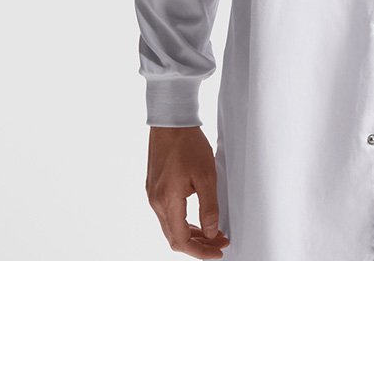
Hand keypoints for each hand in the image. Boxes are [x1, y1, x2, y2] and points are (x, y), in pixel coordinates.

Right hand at [145, 126, 230, 258]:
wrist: (170, 121)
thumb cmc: (188, 145)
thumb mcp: (207, 176)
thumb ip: (209, 207)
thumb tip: (211, 232)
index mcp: (167, 201)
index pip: (181, 240)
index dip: (200, 251)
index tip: (218, 252)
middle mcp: (156, 202)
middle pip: (174, 237)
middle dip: (199, 244)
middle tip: (220, 243)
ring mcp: (153, 195)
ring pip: (171, 226)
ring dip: (191, 233)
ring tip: (213, 234)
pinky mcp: (154, 187)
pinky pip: (168, 214)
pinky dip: (183, 222)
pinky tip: (198, 219)